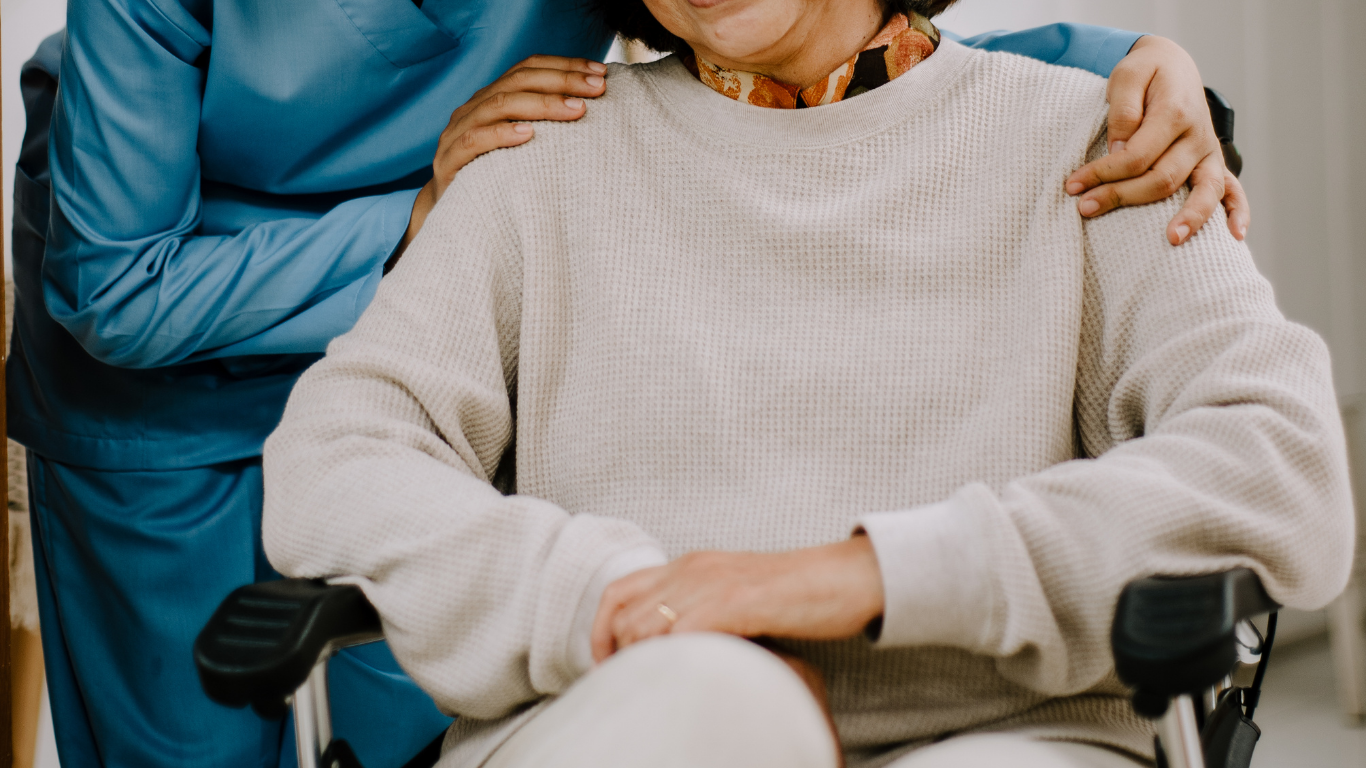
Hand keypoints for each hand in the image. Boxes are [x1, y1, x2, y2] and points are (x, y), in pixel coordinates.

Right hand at [391, 56, 608, 263]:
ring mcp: (459, 132)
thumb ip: (548, 125)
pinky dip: (501, 134)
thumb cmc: (498, 179)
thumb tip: (595, 108)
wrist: (454, 217)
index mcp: (493, 98)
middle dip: (562, 81)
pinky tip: (529, 134)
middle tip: (597, 89)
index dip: (565, 65)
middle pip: (518, 81)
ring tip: (576, 110)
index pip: (529, 68)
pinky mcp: (449, 161)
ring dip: (541, 104)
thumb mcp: (526, 147)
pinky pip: (474, 141)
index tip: (601, 72)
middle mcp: (474, 108)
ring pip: (499, 105)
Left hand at [590, 537, 883, 662]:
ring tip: (661, 687)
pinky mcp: (737, 600)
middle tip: (633, 686)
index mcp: (689, 565)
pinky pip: (685, 632)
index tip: (608, 667)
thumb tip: (673, 648)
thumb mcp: (736, 596)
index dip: (601, 633)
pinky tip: (690, 675)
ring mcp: (713, 582)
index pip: (618, 593)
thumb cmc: (798, 597)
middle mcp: (693, 568)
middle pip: (624, 615)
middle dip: (618, 656)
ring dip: (644, 662)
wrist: (847, 576)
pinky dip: (677, 657)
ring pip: (645, 626)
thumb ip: (703, 611)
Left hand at [1065, 36, 1250, 245]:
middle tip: (1084, 208)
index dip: (1103, 173)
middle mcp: (1197, 135)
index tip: (1073, 184)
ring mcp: (1208, 151)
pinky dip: (1238, 211)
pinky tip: (1234, 236)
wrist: (1172, 65)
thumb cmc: (1144, 73)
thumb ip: (1123, 110)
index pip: (1137, 155)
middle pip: (1162, 178)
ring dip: (1190, 217)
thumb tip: (1120, 148)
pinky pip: (1233, 189)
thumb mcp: (1126, 76)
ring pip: (1203, 190)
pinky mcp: (1212, 162)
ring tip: (1170, 240)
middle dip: (1121, 197)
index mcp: (1175, 111)